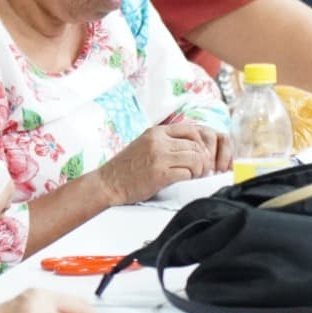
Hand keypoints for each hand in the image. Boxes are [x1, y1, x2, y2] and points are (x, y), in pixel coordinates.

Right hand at [94, 122, 224, 204]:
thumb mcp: (145, 144)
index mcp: (156, 132)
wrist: (108, 183)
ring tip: (194, 175)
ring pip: (195, 159)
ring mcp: (159, 157)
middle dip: (203, 159)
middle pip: (196, 146)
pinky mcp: (160, 174)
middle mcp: (159, 142)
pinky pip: (187, 173)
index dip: (201, 143)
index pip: (192, 130)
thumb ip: (165, 142)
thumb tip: (191, 147)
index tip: (200, 154)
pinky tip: (185, 180)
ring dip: (199, 170)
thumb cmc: (126, 167)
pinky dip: (190, 178)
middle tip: (201, 169)